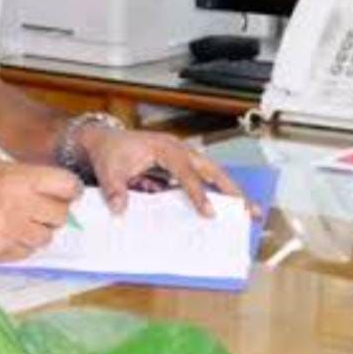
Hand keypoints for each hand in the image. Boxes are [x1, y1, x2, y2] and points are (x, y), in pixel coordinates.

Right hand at [0, 161, 81, 262]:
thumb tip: (56, 188)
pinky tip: (5, 235)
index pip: (66, 185)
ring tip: (17, 223)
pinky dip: (21, 246)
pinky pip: (27, 253)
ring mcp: (10, 232)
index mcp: (18, 178)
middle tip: (39, 208)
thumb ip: (26, 178)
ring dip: (38, 231)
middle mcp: (19, 205)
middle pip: (61, 215)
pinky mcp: (1, 254)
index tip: (65, 191)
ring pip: (46, 237)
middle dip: (53, 212)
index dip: (69, 189)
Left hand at [79, 125, 249, 217]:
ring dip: (229, 191)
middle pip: (210, 168)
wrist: (104, 141)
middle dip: (231, 188)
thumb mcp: (106, 169)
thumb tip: (120, 209)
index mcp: (163, 147)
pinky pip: (201, 179)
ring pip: (211, 173)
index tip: (209, 213)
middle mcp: (178, 150)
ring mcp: (181, 157)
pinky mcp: (179, 166)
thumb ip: (113, 188)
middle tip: (248, 209)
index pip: (185, 171)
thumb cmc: (109, 152)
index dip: (198, 193)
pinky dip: (215, 192)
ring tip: (248, 211)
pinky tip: (225, 210)